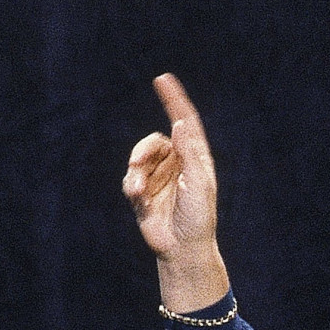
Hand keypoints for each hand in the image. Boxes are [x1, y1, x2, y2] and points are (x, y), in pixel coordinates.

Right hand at [124, 73, 229, 312]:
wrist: (183, 250)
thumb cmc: (198, 219)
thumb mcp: (199, 185)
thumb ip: (189, 154)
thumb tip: (180, 124)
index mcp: (195, 159)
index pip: (184, 123)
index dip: (174, 100)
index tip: (162, 79)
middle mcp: (177, 164)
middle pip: (154, 141)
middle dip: (143, 150)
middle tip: (136, 163)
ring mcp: (159, 178)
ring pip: (139, 159)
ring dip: (135, 171)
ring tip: (137, 190)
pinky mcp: (144, 193)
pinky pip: (130, 178)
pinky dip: (131, 184)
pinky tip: (136, 196)